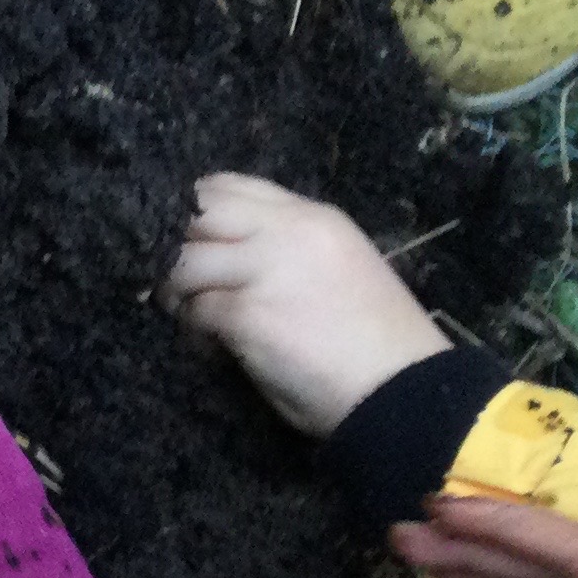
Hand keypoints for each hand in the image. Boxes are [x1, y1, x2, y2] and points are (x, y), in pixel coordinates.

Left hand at [160, 174, 450, 436]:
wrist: (406, 391)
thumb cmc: (373, 339)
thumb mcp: (335, 266)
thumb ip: (281, 246)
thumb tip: (217, 250)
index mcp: (312, 217)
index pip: (229, 186)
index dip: (193, 209)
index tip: (184, 238)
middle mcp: (288, 231)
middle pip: (196, 212)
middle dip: (172, 243)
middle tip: (174, 278)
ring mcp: (265, 269)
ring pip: (184, 262)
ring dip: (176, 292)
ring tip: (192, 317)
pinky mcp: (247, 314)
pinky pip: (194, 311)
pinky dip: (193, 332)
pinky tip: (213, 348)